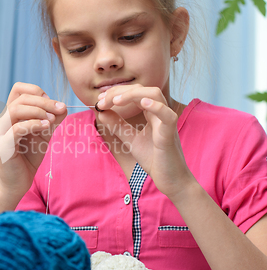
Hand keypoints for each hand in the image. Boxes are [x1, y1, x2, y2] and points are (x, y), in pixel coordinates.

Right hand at [0, 82, 67, 197]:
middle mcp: (2, 120)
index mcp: (10, 114)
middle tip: (60, 109)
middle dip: (43, 102)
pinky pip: (16, 129)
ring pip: (15, 110)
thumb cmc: (29, 157)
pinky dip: (33, 124)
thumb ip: (52, 120)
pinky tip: (46, 128)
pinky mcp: (2, 145)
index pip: (18, 89)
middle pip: (20, 98)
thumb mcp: (44, 134)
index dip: (36, 91)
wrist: (19, 181)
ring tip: (51, 120)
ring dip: (38, 111)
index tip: (53, 103)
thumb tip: (63, 107)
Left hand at [96, 84, 194, 198]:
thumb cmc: (154, 159)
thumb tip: (101, 112)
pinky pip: (167, 115)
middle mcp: (160, 113)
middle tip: (102, 101)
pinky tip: (142, 103)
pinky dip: (156, 107)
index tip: (100, 100)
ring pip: (155, 95)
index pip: (134, 93)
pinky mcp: (170, 134)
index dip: (116, 93)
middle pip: (143, 89)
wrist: (169, 180)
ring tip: (115, 101)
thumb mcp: (130, 139)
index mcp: (151, 113)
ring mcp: (166, 122)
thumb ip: (117, 126)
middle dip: (120, 91)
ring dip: (132, 95)